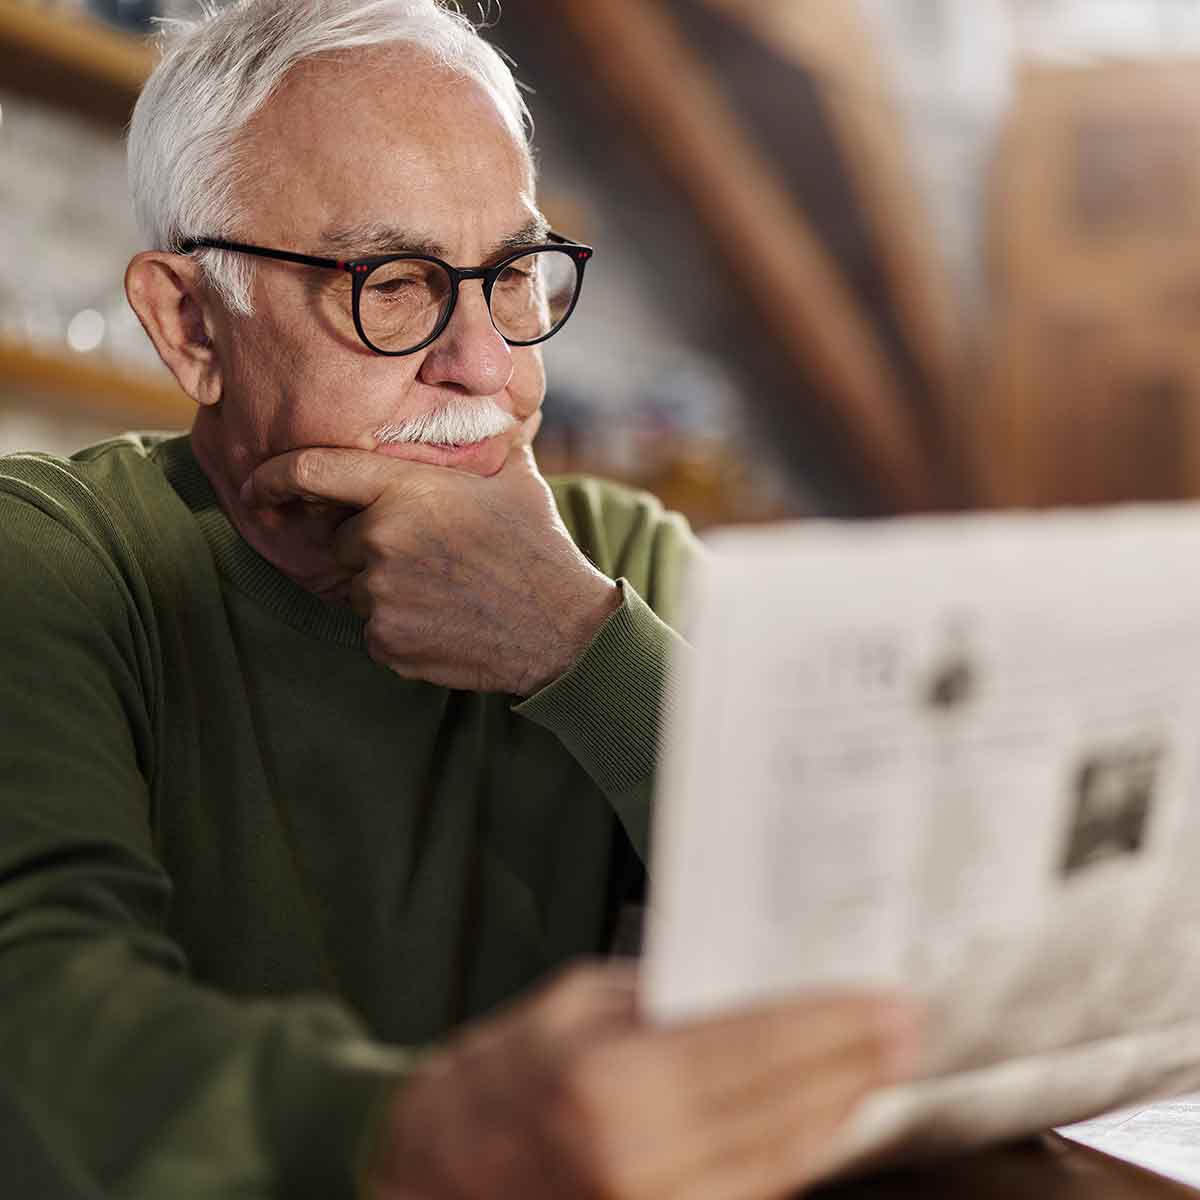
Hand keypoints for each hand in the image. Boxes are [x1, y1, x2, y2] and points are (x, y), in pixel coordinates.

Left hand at [242, 439, 620, 694]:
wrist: (562, 630)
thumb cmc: (538, 547)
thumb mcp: (514, 475)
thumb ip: (476, 437)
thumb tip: (478, 393)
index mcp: (407, 490)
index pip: (312, 471)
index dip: (272, 478)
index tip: (254, 488)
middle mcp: (382, 539)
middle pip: (343, 541)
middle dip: (373, 547)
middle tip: (434, 557)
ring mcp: (381, 595)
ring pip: (359, 588)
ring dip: (390, 589)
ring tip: (449, 591)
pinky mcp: (385, 642)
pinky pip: (373, 630)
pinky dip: (401, 627)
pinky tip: (447, 621)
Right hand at [368, 962, 920, 1199]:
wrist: (424, 1181)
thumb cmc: (487, 1085)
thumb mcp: (563, 1010)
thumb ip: (653, 999)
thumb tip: (737, 986)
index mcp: (607, 1089)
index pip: (753, 1050)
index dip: (830, 1025)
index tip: (886, 1003)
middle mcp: (639, 1168)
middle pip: (784, 1114)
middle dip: (854, 1068)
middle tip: (904, 1029)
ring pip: (780, 1167)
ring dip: (838, 1115)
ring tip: (876, 1070)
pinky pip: (752, 1197)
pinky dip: (796, 1157)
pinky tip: (822, 1121)